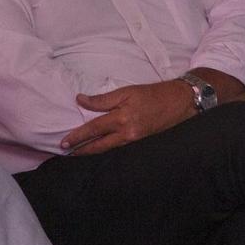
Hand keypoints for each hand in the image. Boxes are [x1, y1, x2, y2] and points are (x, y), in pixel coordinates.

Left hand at [63, 81, 195, 155]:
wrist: (181, 102)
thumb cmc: (154, 94)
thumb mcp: (128, 91)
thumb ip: (103, 99)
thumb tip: (80, 100)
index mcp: (122, 119)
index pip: (93, 130)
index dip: (77, 136)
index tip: (64, 142)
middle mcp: (127, 134)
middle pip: (98, 146)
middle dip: (81, 150)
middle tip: (66, 153)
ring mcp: (135, 141)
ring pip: (108, 150)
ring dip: (92, 152)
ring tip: (79, 153)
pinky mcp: (141, 143)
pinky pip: (119, 148)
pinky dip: (107, 150)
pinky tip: (101, 150)